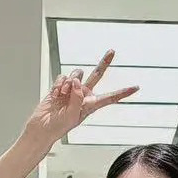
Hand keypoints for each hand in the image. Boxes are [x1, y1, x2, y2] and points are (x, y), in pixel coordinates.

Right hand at [21, 50, 138, 151]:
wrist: (42, 126)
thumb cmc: (58, 126)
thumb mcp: (71, 116)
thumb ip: (77, 98)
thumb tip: (77, 82)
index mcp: (90, 105)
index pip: (110, 97)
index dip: (123, 92)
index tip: (136, 88)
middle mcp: (83, 95)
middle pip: (97, 75)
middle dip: (104, 63)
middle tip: (112, 51)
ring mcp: (72, 89)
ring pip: (77, 74)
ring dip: (69, 82)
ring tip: (62, 93)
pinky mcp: (60, 86)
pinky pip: (63, 77)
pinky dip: (59, 84)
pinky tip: (56, 93)